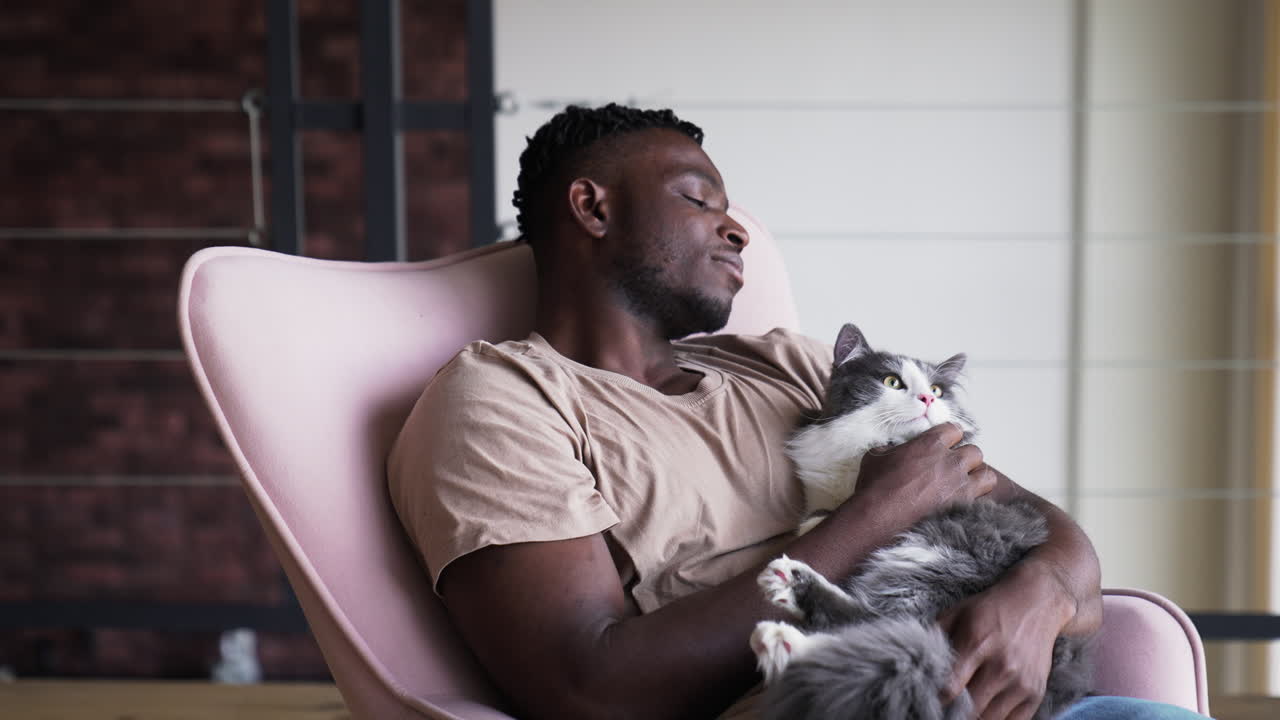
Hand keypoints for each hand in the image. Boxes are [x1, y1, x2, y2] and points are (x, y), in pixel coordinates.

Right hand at [849, 423, 995, 530]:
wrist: (877, 517)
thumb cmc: (874, 486)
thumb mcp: (876, 456)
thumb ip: (893, 448)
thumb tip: (895, 450)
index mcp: (931, 444)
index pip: (954, 430)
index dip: (950, 437)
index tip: (945, 444)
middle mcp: (950, 461)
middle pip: (974, 452)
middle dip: (965, 459)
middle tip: (952, 468)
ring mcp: (959, 485)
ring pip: (986, 475)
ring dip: (977, 478)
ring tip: (964, 485)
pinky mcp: (962, 508)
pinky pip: (983, 499)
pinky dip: (976, 500)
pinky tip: (963, 503)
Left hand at [938, 562, 1071, 719]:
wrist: (1037, 602)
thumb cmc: (990, 608)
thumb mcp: (957, 612)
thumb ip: (934, 636)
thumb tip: (913, 661)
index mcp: (976, 643)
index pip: (949, 688)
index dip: (934, 699)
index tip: (927, 699)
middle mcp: (1002, 666)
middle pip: (969, 709)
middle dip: (952, 713)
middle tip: (942, 710)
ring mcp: (1022, 682)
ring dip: (973, 718)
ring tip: (962, 711)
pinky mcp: (1036, 692)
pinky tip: (984, 712)